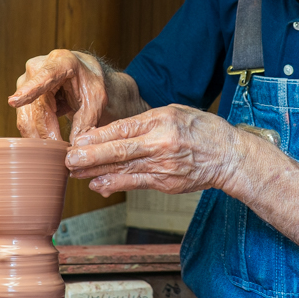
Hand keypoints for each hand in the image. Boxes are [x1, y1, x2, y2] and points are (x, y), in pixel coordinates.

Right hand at [8, 50, 107, 141]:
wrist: (82, 75)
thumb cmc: (89, 82)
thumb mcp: (95, 100)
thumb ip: (86, 121)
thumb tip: (73, 145)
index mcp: (61, 62)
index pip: (44, 76)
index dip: (29, 90)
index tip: (15, 101)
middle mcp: (37, 68)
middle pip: (35, 107)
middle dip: (45, 133)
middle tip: (59, 151)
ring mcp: (25, 81)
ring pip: (26, 117)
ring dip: (39, 137)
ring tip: (55, 150)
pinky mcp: (21, 95)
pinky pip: (25, 120)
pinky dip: (37, 134)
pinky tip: (48, 143)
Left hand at [65, 105, 244, 195]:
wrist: (229, 156)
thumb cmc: (201, 130)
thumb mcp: (175, 113)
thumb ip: (145, 121)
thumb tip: (113, 131)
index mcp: (162, 120)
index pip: (124, 128)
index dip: (98, 136)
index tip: (78, 140)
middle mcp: (161, 143)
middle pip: (120, 149)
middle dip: (91, 156)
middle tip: (68, 158)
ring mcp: (164, 165)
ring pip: (124, 168)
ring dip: (96, 172)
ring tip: (74, 172)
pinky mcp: (166, 183)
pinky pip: (136, 183)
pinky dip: (116, 184)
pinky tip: (99, 184)